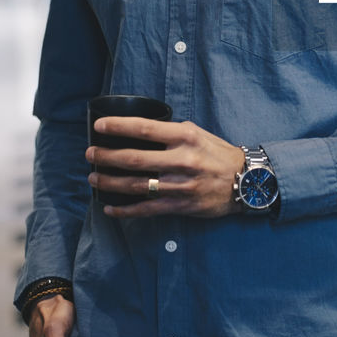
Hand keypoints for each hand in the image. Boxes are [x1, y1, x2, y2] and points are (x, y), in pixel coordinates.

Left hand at [86, 117, 243, 219]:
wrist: (246, 181)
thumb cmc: (218, 154)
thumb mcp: (198, 134)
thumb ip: (171, 133)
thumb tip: (140, 131)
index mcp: (185, 137)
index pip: (145, 129)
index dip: (119, 127)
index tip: (100, 126)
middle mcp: (182, 160)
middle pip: (134, 158)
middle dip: (106, 157)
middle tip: (90, 154)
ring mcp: (181, 185)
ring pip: (136, 185)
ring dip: (110, 182)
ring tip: (93, 177)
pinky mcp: (181, 205)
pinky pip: (147, 209)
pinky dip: (125, 210)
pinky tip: (109, 208)